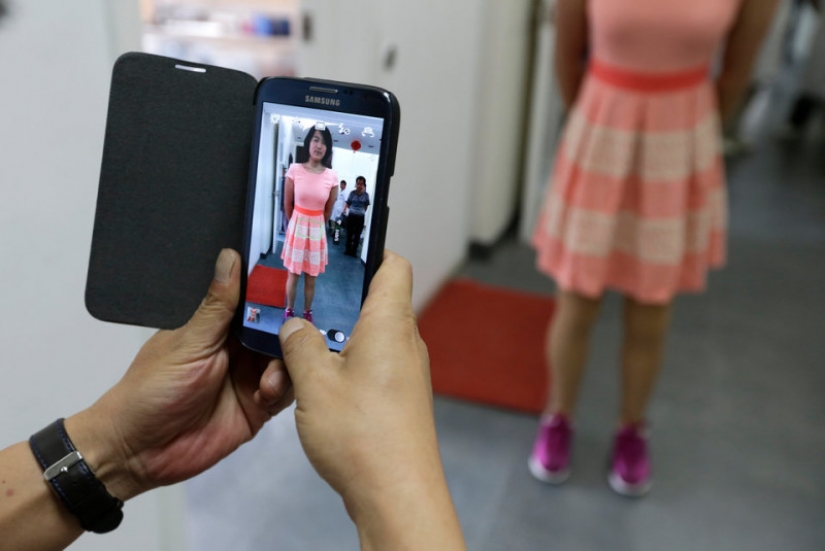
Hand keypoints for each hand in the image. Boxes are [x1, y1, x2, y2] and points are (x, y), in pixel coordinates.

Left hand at [67, 249, 293, 499]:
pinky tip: (265, 393)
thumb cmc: (153, 389)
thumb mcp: (188, 344)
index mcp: (220, 326)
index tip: (302, 283)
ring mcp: (251, 377)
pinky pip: (284, 393)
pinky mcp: (259, 408)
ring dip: (286, 365)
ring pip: (288, 361)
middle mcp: (241, 348)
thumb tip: (231, 255)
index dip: (279, 293)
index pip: (257, 302)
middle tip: (302, 333)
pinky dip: (282, 390)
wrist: (139, 451)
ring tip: (268, 378)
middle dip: (292, 331)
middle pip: (280, 331)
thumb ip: (217, 306)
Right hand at [259, 251, 465, 548]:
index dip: (364, 251)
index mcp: (389, 323)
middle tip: (297, 303)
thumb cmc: (367, 438)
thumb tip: (294, 326)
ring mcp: (402, 370)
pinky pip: (366, 365)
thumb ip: (299, 344)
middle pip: (369, 300)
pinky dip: (339, 366)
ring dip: (329, 341)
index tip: (331, 250)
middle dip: (331, 302)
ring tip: (295, 352)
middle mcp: (403, 342)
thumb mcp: (314, 382)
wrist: (396, 494)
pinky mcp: (396, 395)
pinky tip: (311, 384)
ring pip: (362, 336)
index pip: (391, 264)